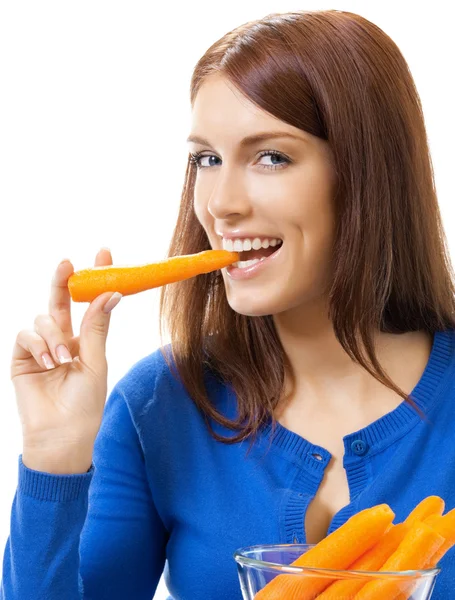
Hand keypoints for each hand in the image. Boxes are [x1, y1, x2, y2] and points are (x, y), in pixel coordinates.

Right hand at [11, 248, 121, 472]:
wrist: (63, 435)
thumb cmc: (85, 403)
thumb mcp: (95, 361)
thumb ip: (97, 327)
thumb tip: (111, 292)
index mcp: (83, 339)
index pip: (89, 302)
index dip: (95, 278)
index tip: (104, 252)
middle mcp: (62, 339)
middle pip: (60, 300)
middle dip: (63, 279)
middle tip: (68, 263)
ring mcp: (40, 347)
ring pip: (43, 318)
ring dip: (54, 335)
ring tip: (62, 359)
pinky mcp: (21, 357)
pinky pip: (26, 335)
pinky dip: (38, 345)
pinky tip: (48, 362)